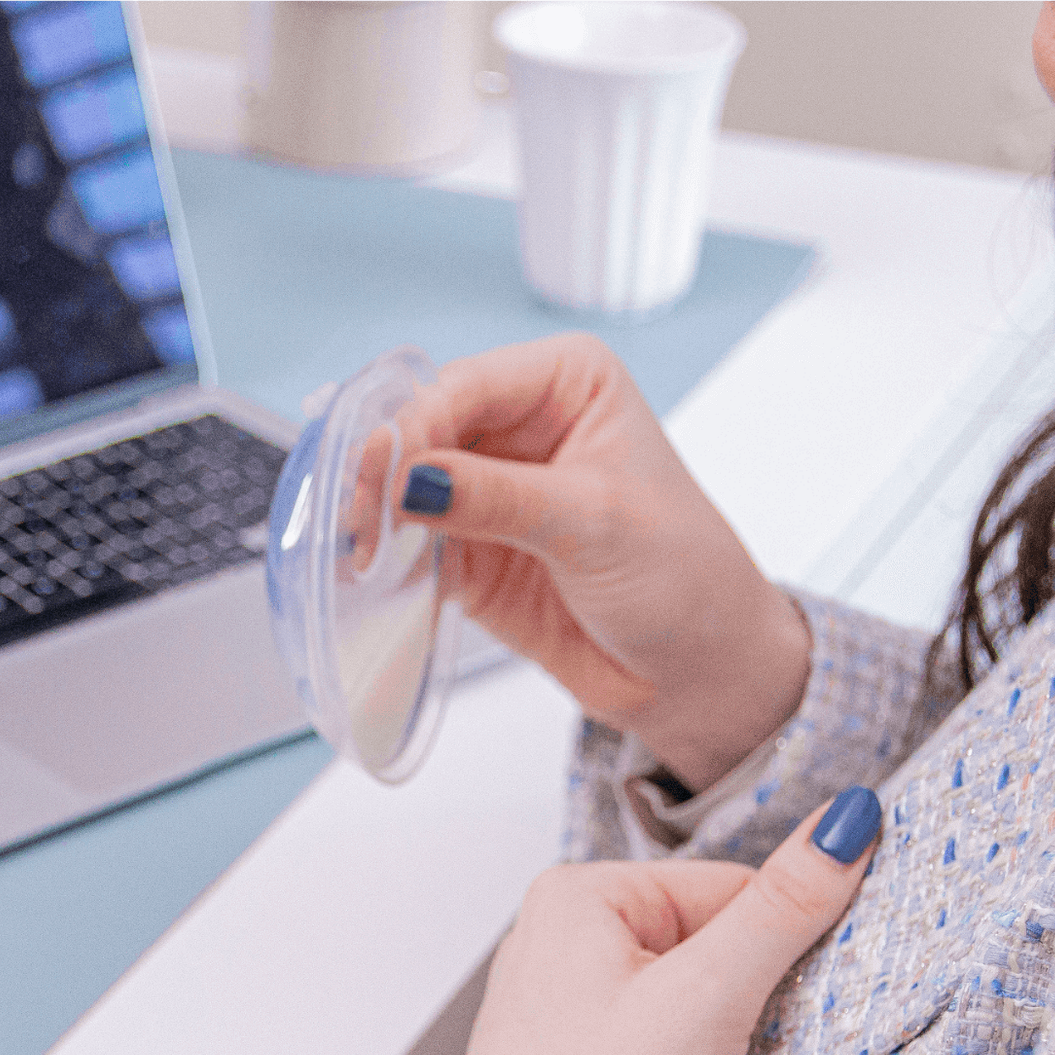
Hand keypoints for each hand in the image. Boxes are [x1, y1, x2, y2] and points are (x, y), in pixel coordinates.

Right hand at [390, 333, 810, 792]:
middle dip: (385, 472)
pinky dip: (387, 560)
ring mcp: (489, 491)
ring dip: (377, 519)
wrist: (696, 672)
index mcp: (567, 382)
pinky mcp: (470, 553)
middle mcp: (523, 426)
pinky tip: (372, 576)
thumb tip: (410, 479)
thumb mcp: (594, 523)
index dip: (417, 426)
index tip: (382, 473)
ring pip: (406, 487)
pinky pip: (409, 545)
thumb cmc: (683, 577)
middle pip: (423, 430)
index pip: (466, 385)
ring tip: (358, 552)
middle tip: (359, 518)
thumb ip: (496, 497)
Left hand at [428, 788, 881, 1054]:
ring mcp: (542, 1011)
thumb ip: (784, 907)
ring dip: (707, 1047)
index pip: (730, 889)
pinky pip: (640, 1052)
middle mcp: (544, 941)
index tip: (778, 1014)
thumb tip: (850, 820)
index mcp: (573, 895)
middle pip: (701, 945)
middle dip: (737, 1004)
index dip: (776, 954)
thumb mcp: (709, 999)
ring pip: (674, 1004)